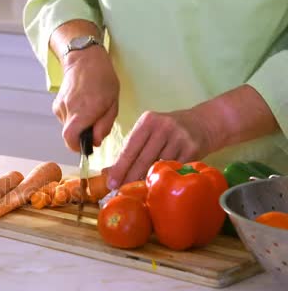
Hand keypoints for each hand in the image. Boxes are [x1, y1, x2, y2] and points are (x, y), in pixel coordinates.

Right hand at [53, 46, 119, 150]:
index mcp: (85, 110)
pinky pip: (64, 119)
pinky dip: (73, 118)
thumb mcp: (113, 104)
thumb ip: (104, 126)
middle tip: (93, 126)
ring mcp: (60, 106)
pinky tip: (81, 105)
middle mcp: (69, 110)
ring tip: (89, 110)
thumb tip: (95, 142)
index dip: (77, 147)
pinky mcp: (56, 104)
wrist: (84, 59)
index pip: (71, 139)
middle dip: (81, 136)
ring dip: (78, 125)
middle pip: (69, 135)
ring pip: (67, 127)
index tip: (86, 146)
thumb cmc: (102, 79)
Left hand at [106, 84, 279, 188]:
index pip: (130, 147)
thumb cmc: (169, 130)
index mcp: (148, 121)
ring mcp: (179, 138)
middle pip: (142, 159)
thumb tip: (107, 172)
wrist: (205, 123)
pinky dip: (165, 179)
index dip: (120, 167)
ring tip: (138, 191)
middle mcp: (163, 127)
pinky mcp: (193, 150)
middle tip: (120, 191)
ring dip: (147, 181)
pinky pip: (174, 169)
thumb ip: (131, 150)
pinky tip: (159, 186)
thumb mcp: (149, 132)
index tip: (110, 182)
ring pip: (158, 167)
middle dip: (129, 177)